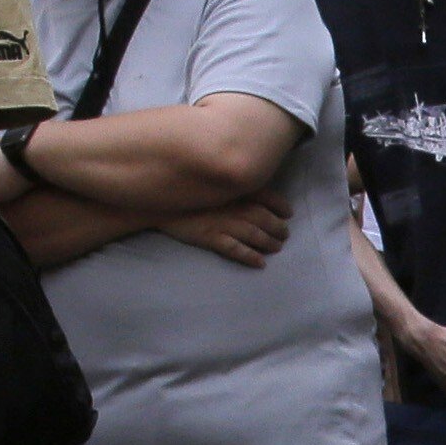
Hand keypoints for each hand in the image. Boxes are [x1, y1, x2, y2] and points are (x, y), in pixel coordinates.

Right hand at [160, 195, 289, 264]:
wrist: (157, 199)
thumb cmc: (186, 189)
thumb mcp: (212, 181)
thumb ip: (231, 183)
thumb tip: (252, 191)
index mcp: (235, 188)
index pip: (268, 196)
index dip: (281, 207)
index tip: (288, 213)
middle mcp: (233, 205)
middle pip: (265, 219)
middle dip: (278, 228)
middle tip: (284, 235)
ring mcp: (222, 223)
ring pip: (255, 235)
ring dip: (269, 243)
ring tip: (276, 248)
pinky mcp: (211, 238)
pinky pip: (236, 250)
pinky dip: (250, 257)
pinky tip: (260, 263)